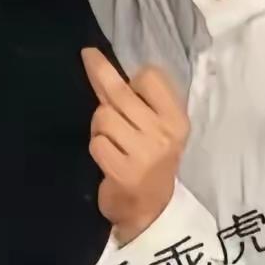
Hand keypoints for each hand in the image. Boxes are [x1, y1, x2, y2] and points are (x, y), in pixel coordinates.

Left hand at [82, 47, 188, 245]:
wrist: (149, 209)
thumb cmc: (149, 159)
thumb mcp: (153, 126)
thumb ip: (130, 96)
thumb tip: (94, 58)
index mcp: (176, 118)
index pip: (150, 77)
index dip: (134, 77)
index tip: (130, 81)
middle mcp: (164, 133)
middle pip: (120, 92)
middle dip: (103, 83)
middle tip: (87, 55)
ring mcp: (145, 153)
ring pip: (103, 117)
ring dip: (99, 126)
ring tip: (112, 139)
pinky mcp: (123, 171)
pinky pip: (96, 143)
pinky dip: (97, 147)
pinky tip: (109, 157)